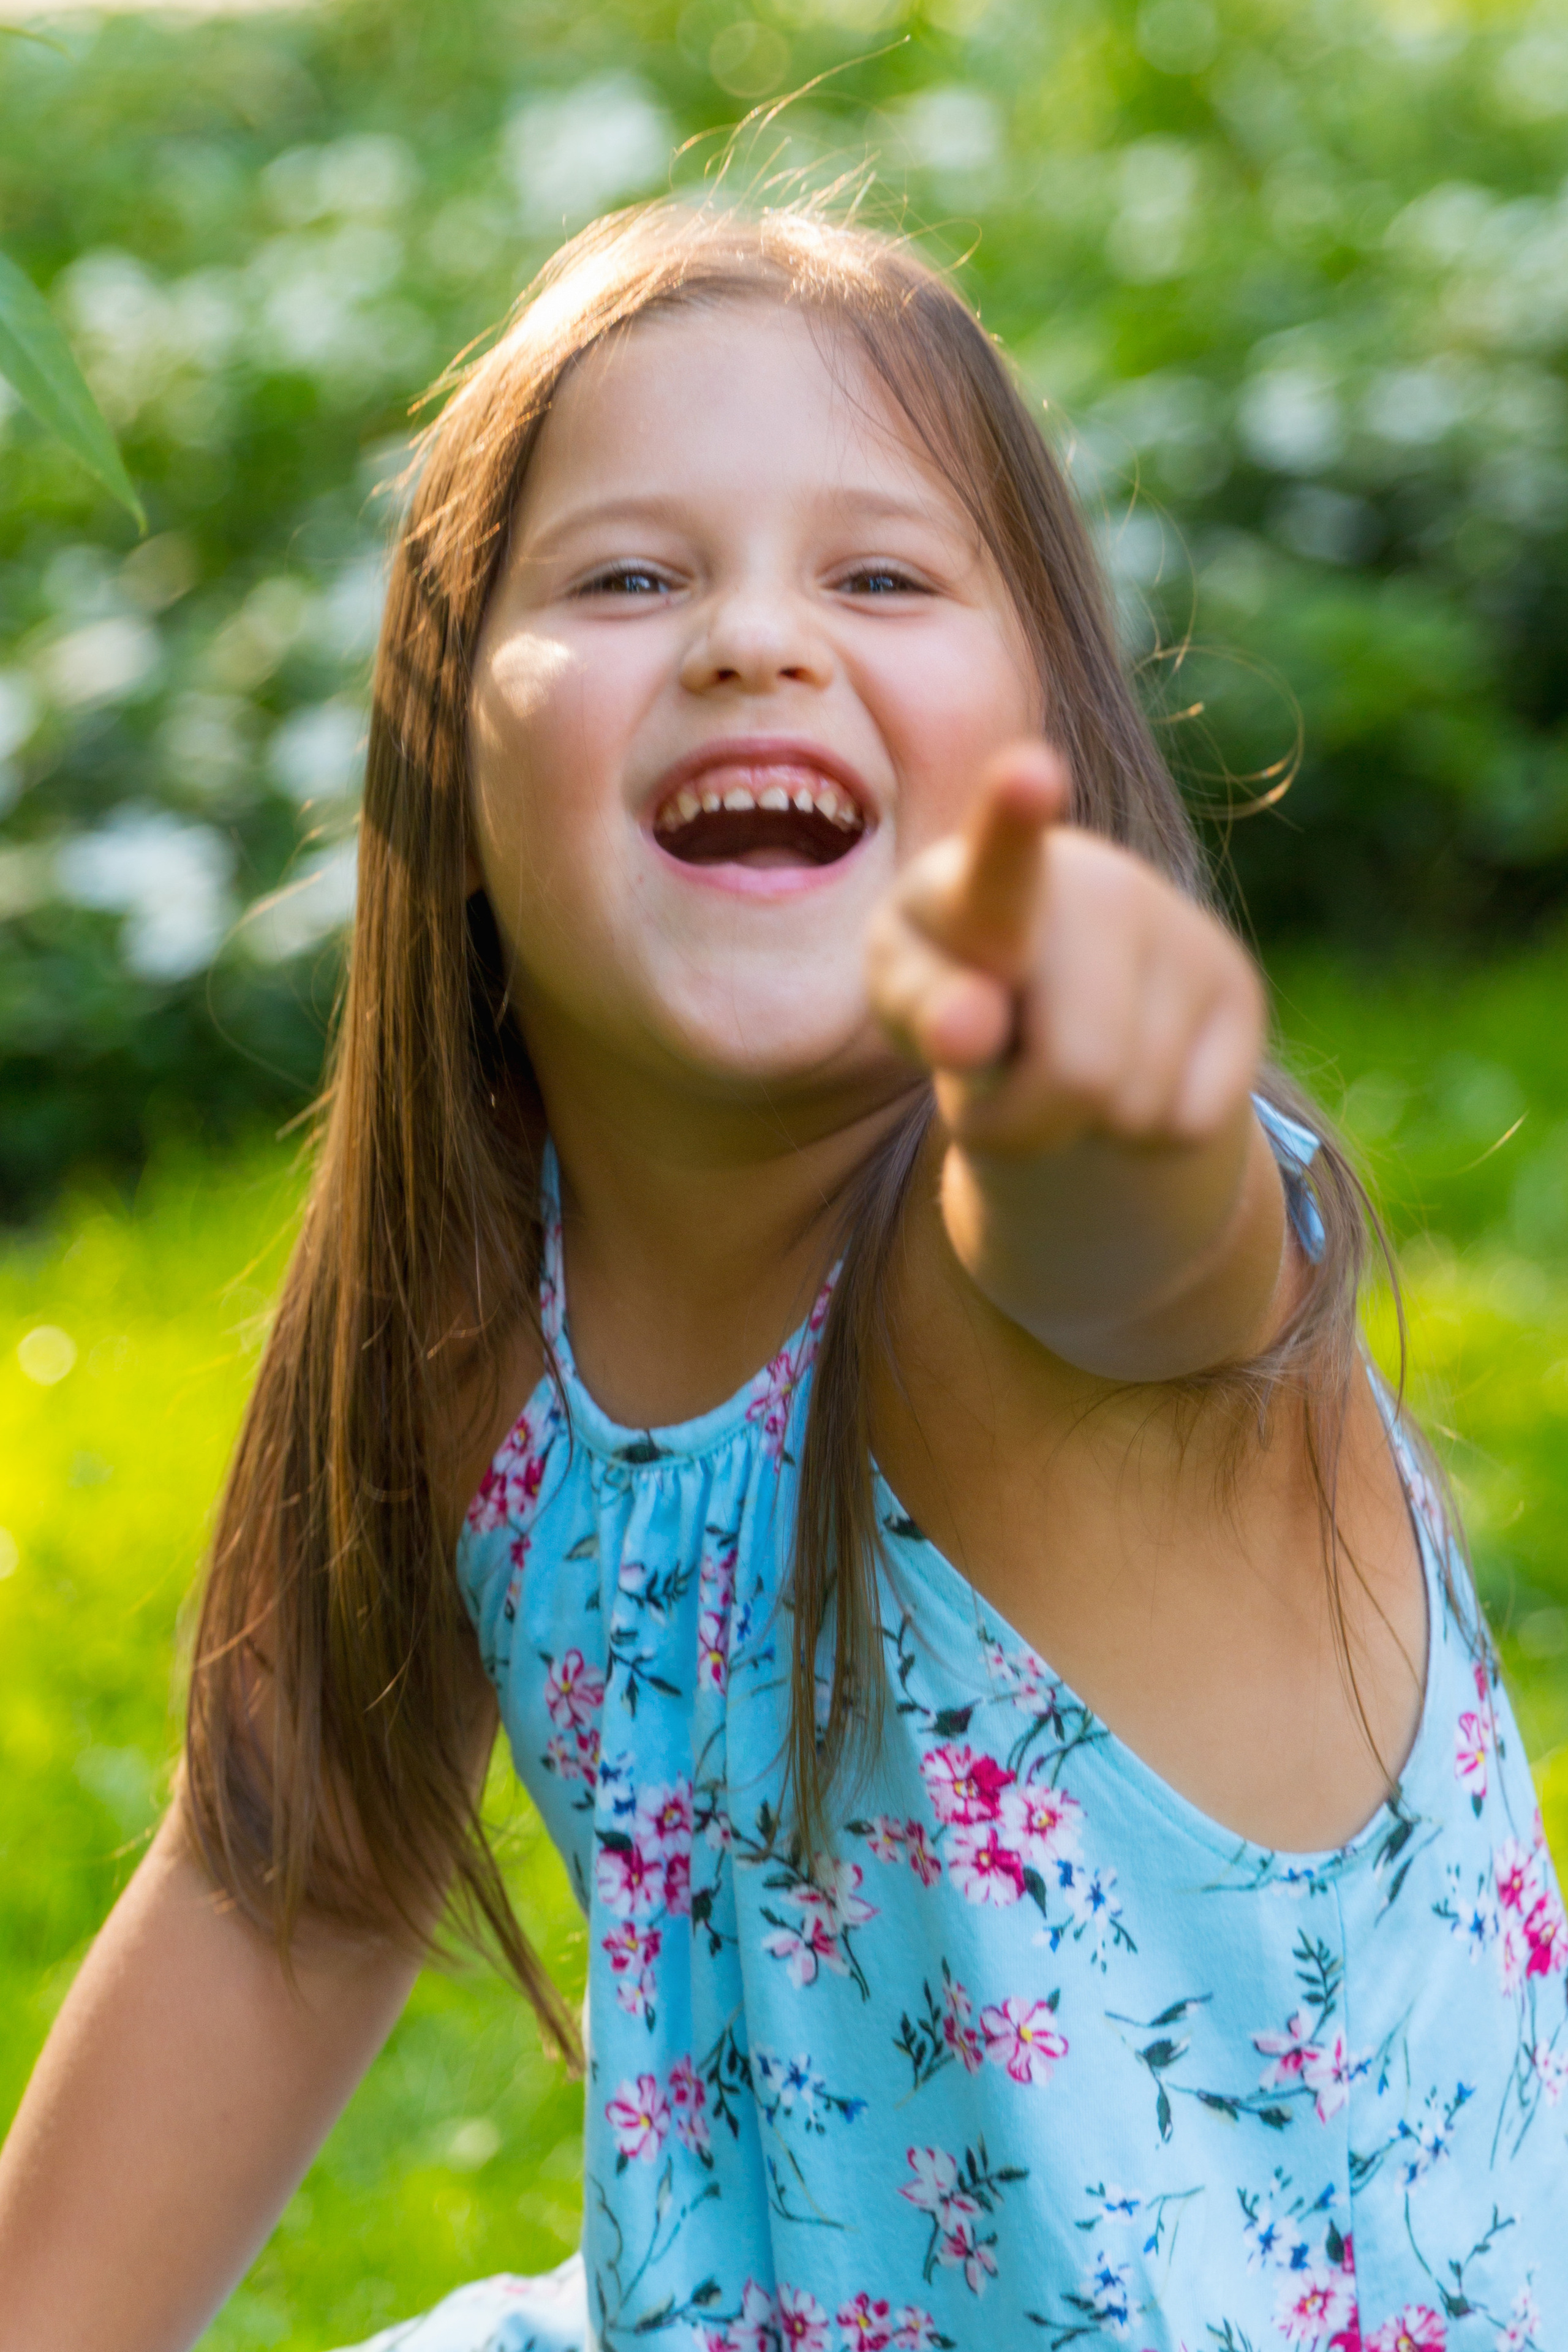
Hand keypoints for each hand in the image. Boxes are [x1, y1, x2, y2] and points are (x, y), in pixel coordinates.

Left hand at [866, 743, 1265, 1158]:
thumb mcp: (913, 1006)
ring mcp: (1181, 929)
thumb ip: (923, 1012)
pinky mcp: (1239, 986)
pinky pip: (1189, 1124)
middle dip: (1029, 1120)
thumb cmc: (951, 993)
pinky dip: (1140, 1136)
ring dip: (1083, 1123)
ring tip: (1061, 1059)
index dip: (1015, 817)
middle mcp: (1098, 883)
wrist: (1041, 1006)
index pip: (1003, 858)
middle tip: (1007, 1078)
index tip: (1030, 772)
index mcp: (983, 876)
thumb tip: (971, 1029)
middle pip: (1080, 1069)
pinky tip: (1123, 1069)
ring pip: (1137, 1109)